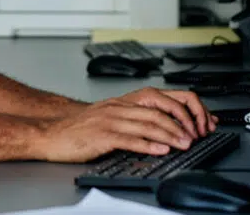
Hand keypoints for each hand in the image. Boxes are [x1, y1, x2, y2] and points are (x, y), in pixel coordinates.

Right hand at [33, 93, 213, 162]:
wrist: (52, 133)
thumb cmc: (81, 128)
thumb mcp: (111, 116)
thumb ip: (135, 119)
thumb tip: (165, 129)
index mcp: (124, 101)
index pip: (162, 98)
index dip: (184, 110)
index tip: (197, 123)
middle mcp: (119, 107)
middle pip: (159, 110)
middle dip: (182, 124)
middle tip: (196, 136)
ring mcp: (110, 120)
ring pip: (148, 124)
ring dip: (170, 135)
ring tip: (184, 144)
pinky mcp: (102, 135)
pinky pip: (129, 139)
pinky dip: (147, 145)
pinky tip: (160, 150)